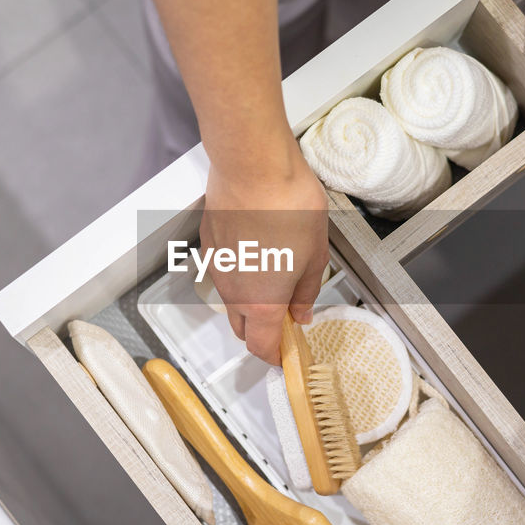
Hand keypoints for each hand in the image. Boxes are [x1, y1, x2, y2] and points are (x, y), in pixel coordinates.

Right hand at [202, 139, 328, 364]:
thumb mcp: (315, 256)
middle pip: (242, 328)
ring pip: (231, 299)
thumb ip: (306, 292)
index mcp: (262, 303)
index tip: (288, 354)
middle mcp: (233, 291)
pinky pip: (222, 270)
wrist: (254, 167)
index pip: (262, 347)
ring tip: (274, 276)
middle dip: (262, 331)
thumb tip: (302, 312)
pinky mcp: (209, 243)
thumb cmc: (289, 208)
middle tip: (286, 316)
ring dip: (249, 300)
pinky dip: (238, 273)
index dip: (276, 357)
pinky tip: (258, 249)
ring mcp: (217, 267)